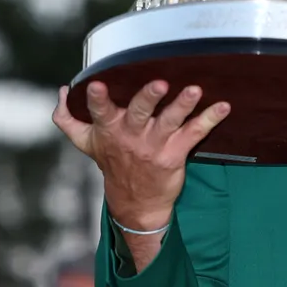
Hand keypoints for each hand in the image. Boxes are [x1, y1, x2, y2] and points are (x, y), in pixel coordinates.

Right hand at [52, 80, 230, 230]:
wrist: (135, 203)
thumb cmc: (112, 163)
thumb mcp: (85, 143)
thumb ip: (68, 119)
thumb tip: (63, 91)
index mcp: (109, 130)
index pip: (100, 112)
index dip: (98, 99)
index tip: (97, 84)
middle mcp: (132, 136)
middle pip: (138, 113)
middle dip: (148, 97)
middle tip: (159, 83)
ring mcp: (155, 145)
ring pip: (170, 121)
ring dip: (182, 105)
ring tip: (194, 90)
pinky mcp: (176, 153)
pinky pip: (195, 133)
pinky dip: (210, 119)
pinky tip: (223, 107)